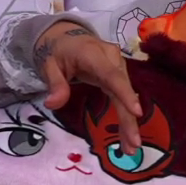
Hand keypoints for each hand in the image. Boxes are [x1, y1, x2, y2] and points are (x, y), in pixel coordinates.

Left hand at [36, 22, 143, 154]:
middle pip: (123, 90)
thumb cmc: (58, 50)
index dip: (125, 93)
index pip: (112, 75)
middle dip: (129, 119)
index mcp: (94, 54)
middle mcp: (113, 59)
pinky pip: (123, 97)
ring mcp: (119, 67)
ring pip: (127, 96)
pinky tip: (127, 135)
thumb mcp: (48, 64)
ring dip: (129, 122)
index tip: (136, 112)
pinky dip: (126, 116)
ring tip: (130, 147)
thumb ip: (54, 84)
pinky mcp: (119, 76)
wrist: (67, 36)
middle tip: (133, 144)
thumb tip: (52, 105)